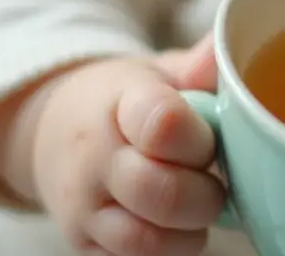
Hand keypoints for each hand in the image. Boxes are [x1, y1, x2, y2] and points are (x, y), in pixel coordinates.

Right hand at [31, 37, 223, 255]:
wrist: (53, 131)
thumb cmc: (125, 101)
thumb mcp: (159, 72)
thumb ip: (200, 66)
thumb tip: (231, 49)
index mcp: (120, 102)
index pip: (164, 125)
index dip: (200, 139)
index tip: (207, 136)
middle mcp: (94, 158)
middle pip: (164, 194)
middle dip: (206, 194)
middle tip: (212, 177)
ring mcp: (84, 207)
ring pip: (151, 241)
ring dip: (190, 229)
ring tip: (194, 200)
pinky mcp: (83, 243)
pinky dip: (169, 248)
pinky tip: (172, 222)